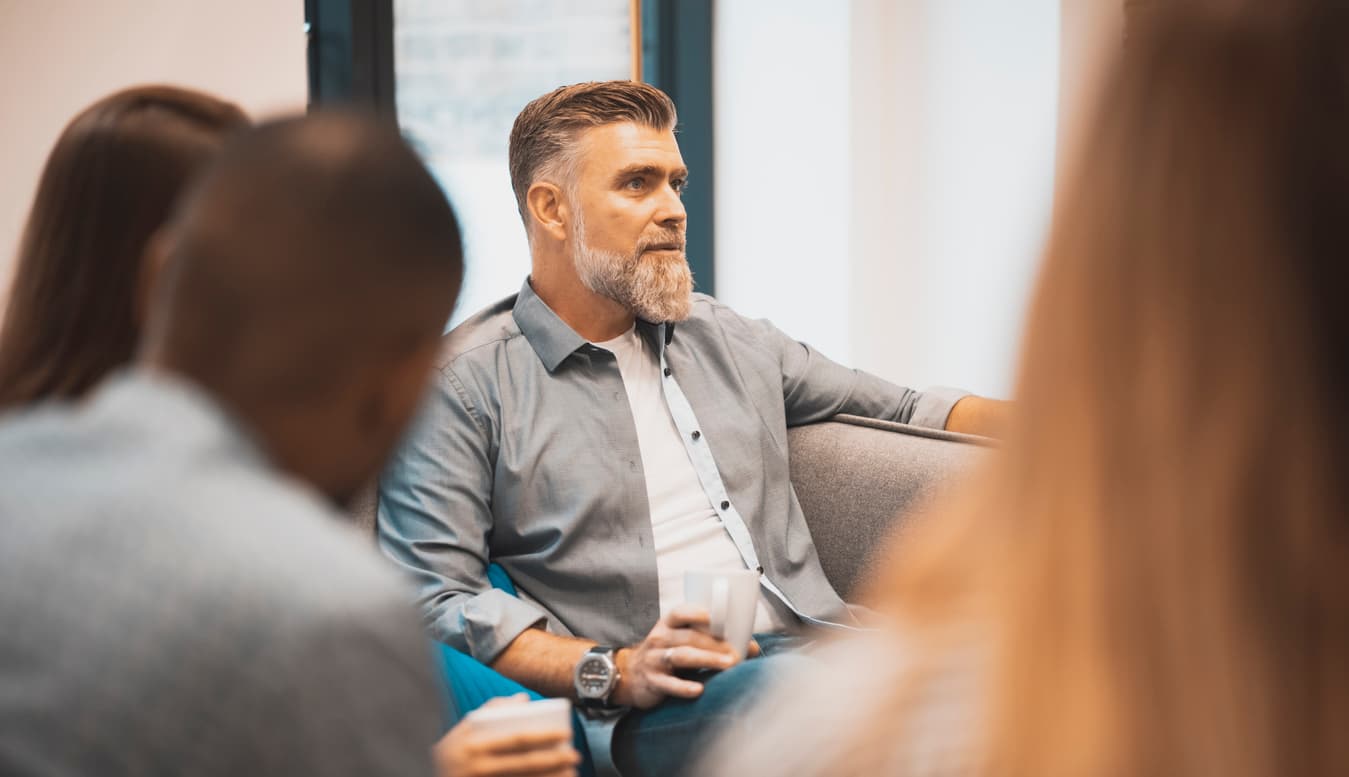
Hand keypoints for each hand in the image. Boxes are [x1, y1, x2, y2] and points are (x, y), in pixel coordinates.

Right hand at [432, 694, 579, 776]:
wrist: (425, 775)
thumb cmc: (450, 751)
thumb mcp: (463, 728)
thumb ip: (492, 710)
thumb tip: (523, 699)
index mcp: (475, 743)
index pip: (516, 738)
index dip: (543, 737)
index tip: (565, 734)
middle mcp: (478, 766)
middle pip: (524, 763)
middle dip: (553, 760)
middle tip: (574, 756)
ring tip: (569, 773)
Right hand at [612, 605, 755, 708]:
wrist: (629, 675)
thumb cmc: (666, 654)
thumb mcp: (681, 641)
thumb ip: (712, 640)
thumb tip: (753, 648)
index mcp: (667, 624)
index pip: (680, 613)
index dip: (697, 613)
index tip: (715, 617)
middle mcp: (660, 639)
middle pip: (689, 637)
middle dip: (715, 643)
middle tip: (737, 652)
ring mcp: (655, 660)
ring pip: (681, 656)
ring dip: (706, 659)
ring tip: (727, 664)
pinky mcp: (653, 681)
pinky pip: (669, 684)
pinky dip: (684, 687)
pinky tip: (699, 690)